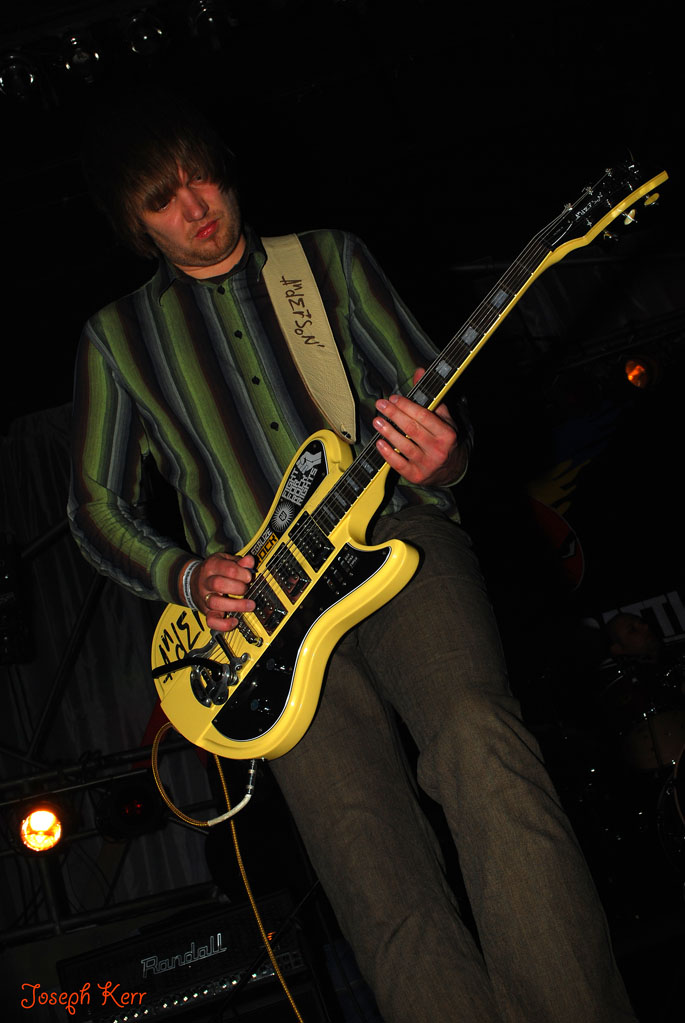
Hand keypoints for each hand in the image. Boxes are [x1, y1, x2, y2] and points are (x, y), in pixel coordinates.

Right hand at [185, 552, 255, 632]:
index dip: (242, 574)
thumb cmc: (213, 571)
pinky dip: (223, 624)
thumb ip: (238, 561)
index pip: (228, 569)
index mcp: (212, 566)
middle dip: (238, 588)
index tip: (249, 577)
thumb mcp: (224, 560)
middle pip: (219, 584)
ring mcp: (205, 598)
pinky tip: (234, 621)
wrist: (191, 581)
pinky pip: (211, 621)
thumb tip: (250, 561)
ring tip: (249, 605)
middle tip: (246, 589)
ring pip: (215, 603)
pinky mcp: (206, 611)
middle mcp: (206, 582)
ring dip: (235, 605)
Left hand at [372, 368, 465, 486]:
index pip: (424, 416)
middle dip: (394, 415)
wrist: (451, 470)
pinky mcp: (416, 476)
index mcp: (447, 434)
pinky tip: (379, 443)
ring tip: (377, 421)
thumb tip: (419, 371)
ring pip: (404, 446)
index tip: (394, 398)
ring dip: (388, 432)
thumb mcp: (443, 418)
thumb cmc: (444, 439)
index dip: (407, 406)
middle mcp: (438, 450)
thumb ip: (430, 396)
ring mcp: (427, 465)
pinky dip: (387, 453)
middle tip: (380, 405)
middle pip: (412, 429)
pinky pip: (398, 464)